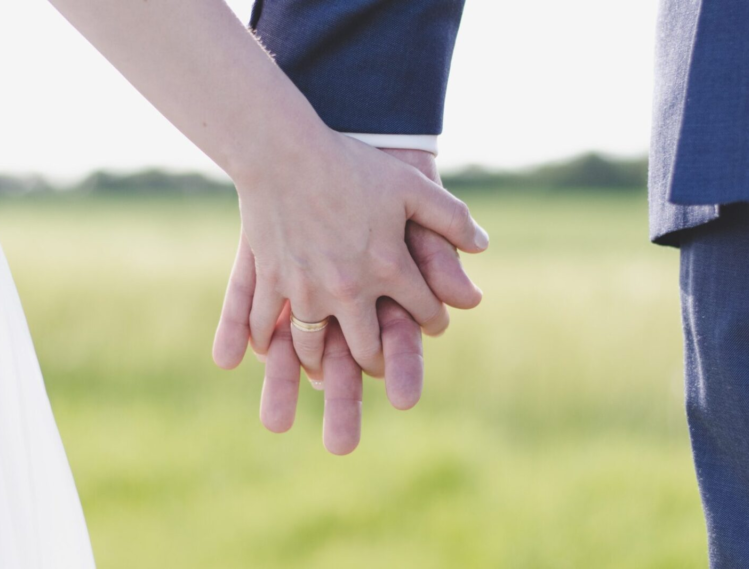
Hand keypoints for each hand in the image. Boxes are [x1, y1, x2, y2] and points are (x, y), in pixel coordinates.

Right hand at [232, 131, 487, 379]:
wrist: (282, 151)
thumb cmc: (350, 164)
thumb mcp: (411, 184)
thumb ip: (451, 216)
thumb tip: (481, 246)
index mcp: (389, 267)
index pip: (424, 311)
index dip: (434, 320)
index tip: (432, 321)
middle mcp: (349, 289)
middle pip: (369, 349)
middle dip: (379, 359)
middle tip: (380, 357)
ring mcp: (307, 289)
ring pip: (315, 348)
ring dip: (322, 361)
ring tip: (326, 361)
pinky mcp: (272, 282)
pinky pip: (267, 327)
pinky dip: (269, 343)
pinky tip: (272, 347)